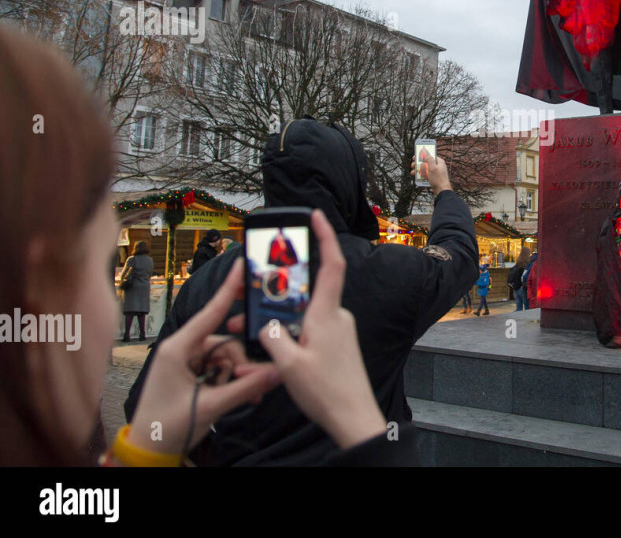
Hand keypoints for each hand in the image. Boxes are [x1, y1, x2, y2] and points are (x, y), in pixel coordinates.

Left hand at [127, 259, 280, 456]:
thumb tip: (275, 372)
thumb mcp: (209, 407)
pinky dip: (232, 380)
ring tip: (247, 396)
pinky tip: (240, 394)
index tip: (240, 267)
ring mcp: (186, 362)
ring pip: (227, 357)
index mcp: (177, 349)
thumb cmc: (166, 427)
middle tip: (256, 383)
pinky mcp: (191, 374)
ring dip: (239, 375)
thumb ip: (244, 388)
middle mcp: (181, 350)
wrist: (148, 452)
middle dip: (242, 362)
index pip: (210, 313)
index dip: (228, 289)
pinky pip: (220, 368)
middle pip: (226, 343)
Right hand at [257, 209, 386, 448]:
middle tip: (251, 300)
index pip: (331, 264)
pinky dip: (290, 338)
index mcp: (327, 314)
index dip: (325, 236)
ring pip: (303, 316)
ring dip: (279, 324)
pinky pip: (309, 333)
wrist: (354, 419)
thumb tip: (264, 325)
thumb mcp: (288, 366)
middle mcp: (336, 317)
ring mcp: (338, 331)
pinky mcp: (336, 346)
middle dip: (276, 295)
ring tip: (253, 344)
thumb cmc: (328, 393)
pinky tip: (274, 358)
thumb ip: (272, 337)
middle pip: (304, 293)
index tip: (316, 215)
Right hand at [410, 151, 452, 196]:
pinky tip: (417, 178)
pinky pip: (427, 175)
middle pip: (426, 163)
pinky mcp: (434, 178)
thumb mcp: (433, 168)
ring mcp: (436, 172)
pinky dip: (422, 176)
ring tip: (413, 173)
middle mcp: (438, 166)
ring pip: (426, 169)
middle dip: (418, 165)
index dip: (422, 156)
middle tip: (412, 166)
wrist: (442, 191)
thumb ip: (430, 160)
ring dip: (419, 171)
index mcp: (439, 162)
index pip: (430, 156)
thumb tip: (426, 156)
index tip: (415, 157)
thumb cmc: (438, 179)